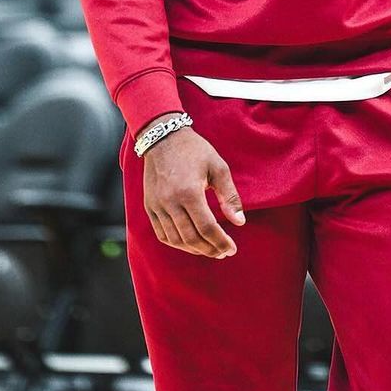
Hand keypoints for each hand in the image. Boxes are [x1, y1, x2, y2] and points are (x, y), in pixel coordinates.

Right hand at [136, 116, 246, 257]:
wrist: (163, 137)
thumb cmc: (194, 150)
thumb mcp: (218, 167)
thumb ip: (229, 196)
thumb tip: (240, 222)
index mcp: (189, 192)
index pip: (207, 227)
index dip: (220, 242)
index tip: (232, 249)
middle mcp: (170, 202)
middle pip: (191, 237)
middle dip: (209, 249)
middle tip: (223, 252)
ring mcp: (157, 206)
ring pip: (176, 239)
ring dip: (194, 249)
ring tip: (209, 250)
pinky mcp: (150, 207)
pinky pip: (162, 234)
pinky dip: (177, 243)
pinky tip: (190, 243)